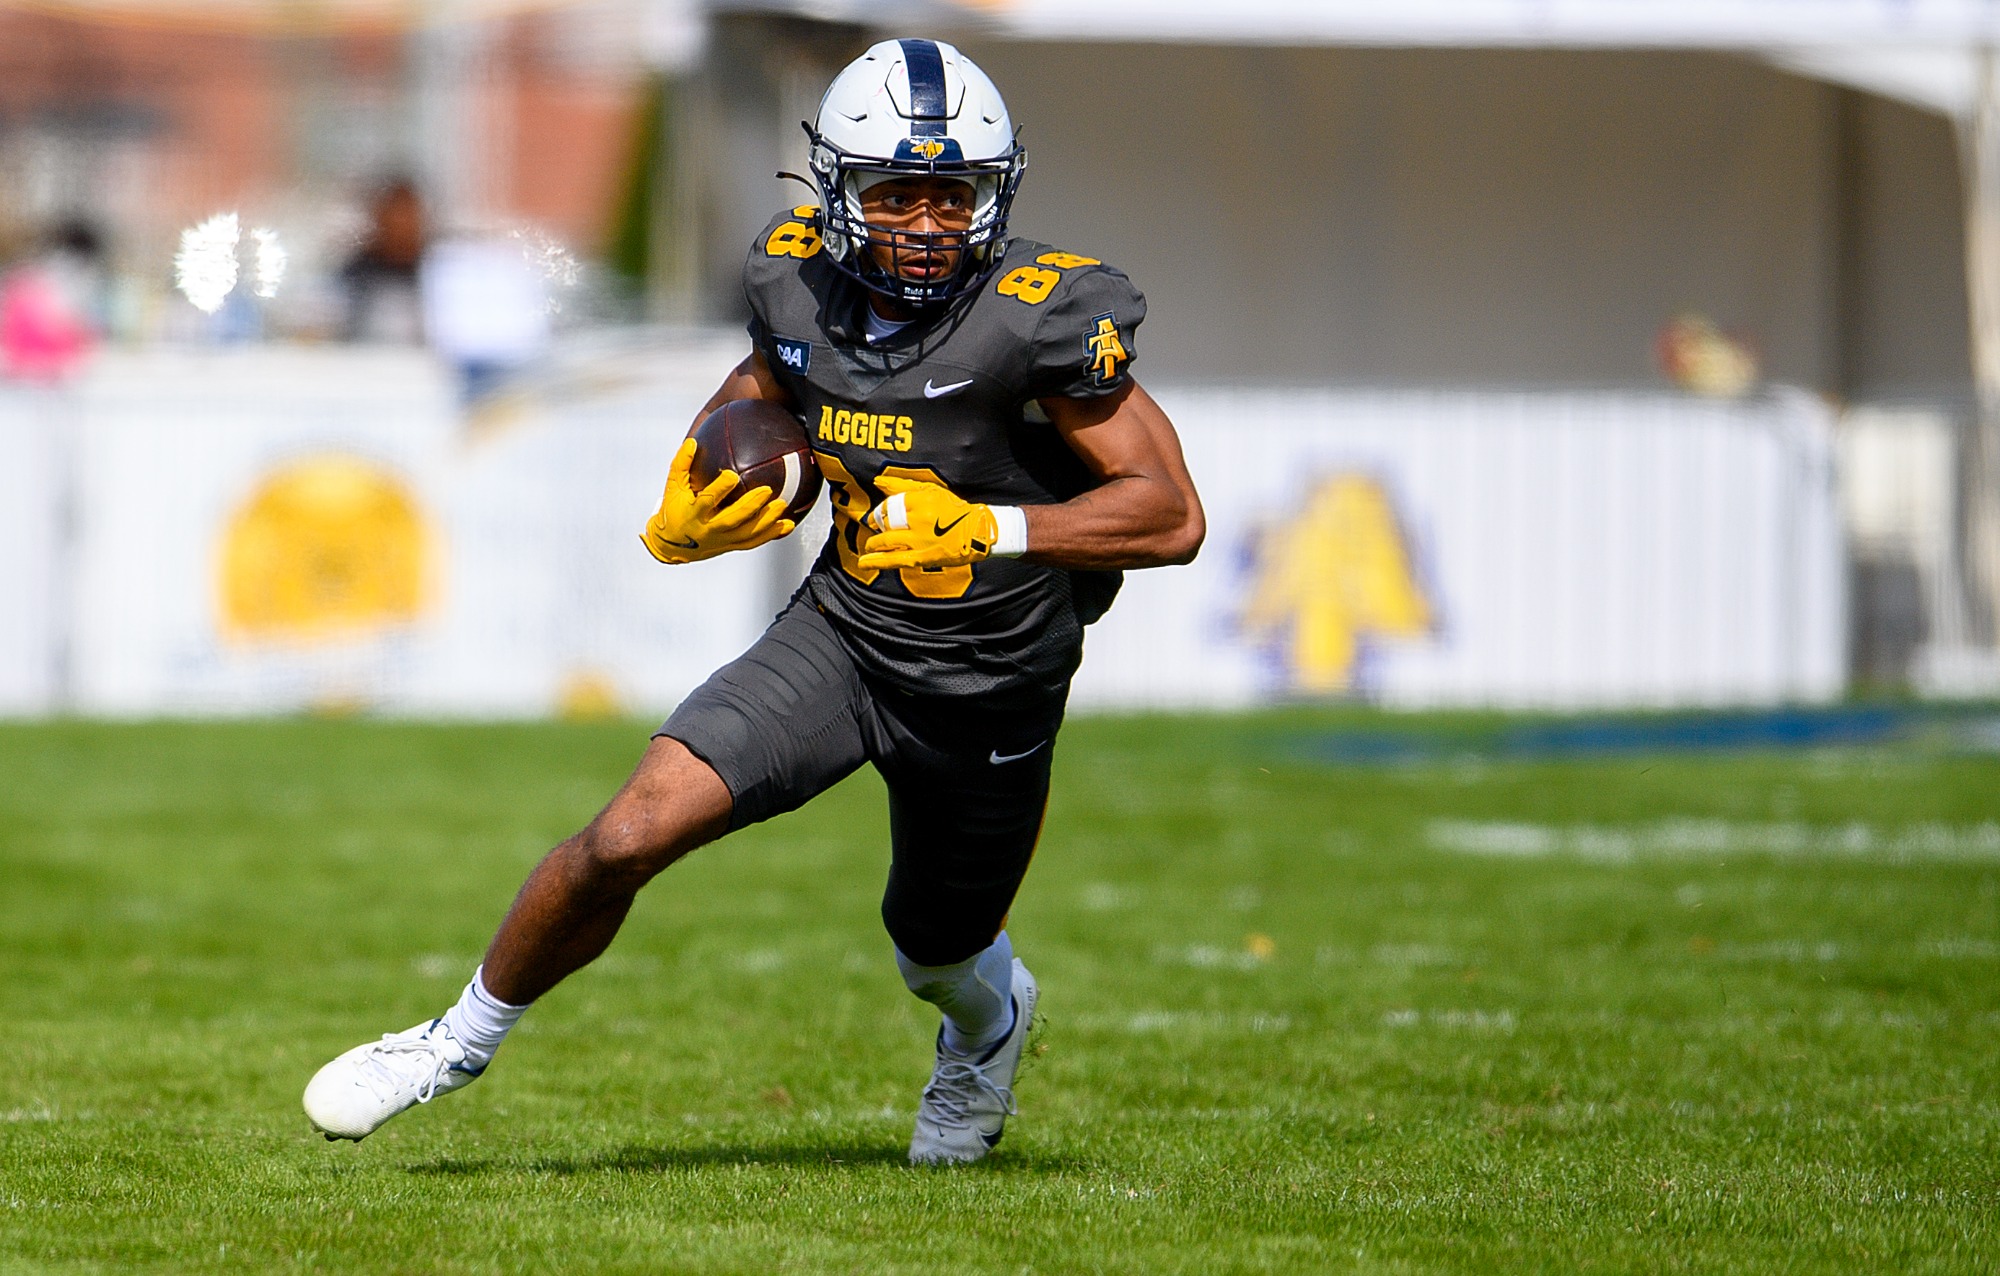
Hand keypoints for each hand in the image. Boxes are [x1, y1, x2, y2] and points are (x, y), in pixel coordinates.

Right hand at [640, 438, 794, 563]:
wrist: (670, 546)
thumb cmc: (673, 511)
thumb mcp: (673, 486)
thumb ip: (682, 464)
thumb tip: (693, 441)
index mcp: (692, 514)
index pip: (707, 500)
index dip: (719, 489)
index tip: (731, 475)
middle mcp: (708, 530)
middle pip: (731, 519)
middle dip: (750, 506)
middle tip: (766, 490)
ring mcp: (721, 541)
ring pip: (746, 534)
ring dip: (766, 521)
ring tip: (783, 505)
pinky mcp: (731, 547)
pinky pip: (754, 542)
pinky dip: (772, 534)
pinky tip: (789, 524)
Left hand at [857, 475, 997, 571]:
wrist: (977, 532)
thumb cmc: (954, 509)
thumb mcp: (931, 490)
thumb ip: (903, 485)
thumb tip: (878, 481)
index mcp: (922, 500)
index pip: (891, 504)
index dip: (880, 510)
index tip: (878, 514)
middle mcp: (919, 519)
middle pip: (886, 521)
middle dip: (876, 524)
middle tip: (873, 526)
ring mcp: (920, 540)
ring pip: (887, 541)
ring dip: (874, 543)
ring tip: (870, 545)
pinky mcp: (922, 557)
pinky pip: (895, 560)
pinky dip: (877, 561)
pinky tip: (864, 563)